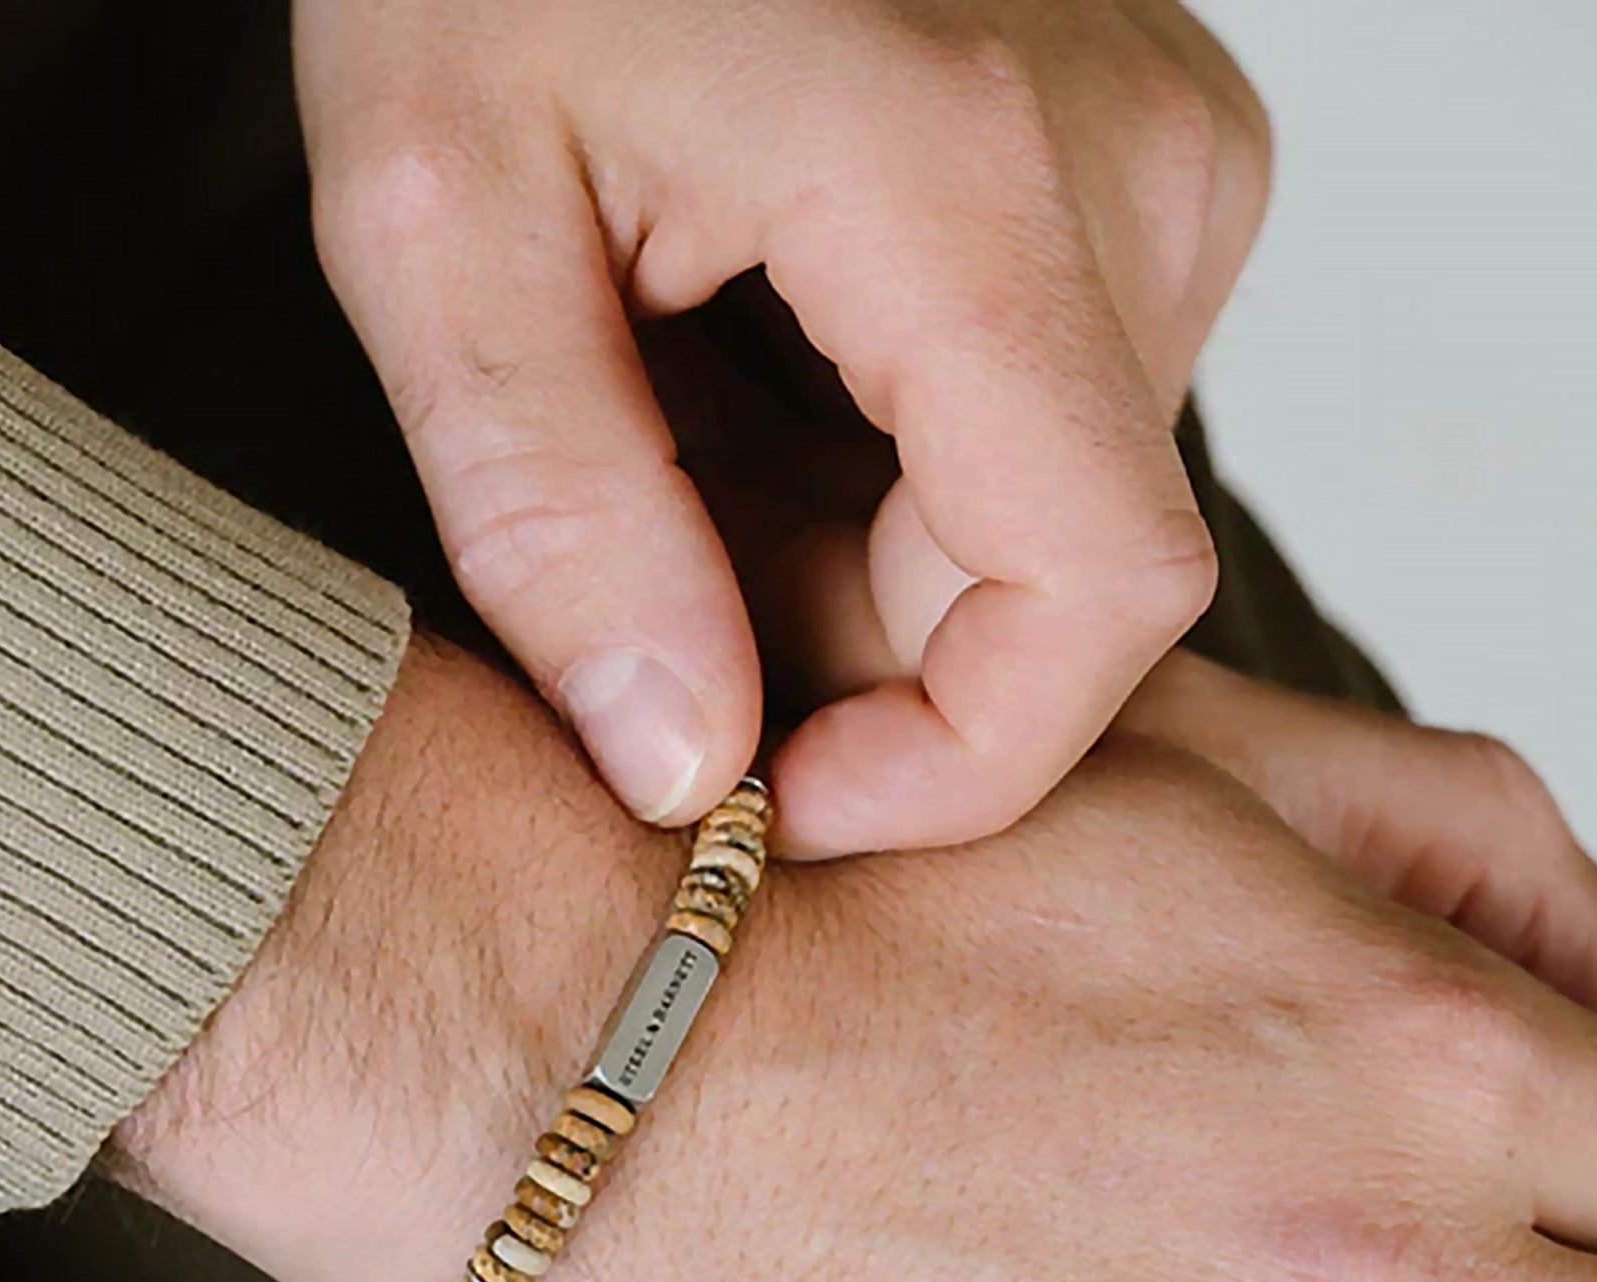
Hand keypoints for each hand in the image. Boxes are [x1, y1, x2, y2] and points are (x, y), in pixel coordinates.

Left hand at [295, 0, 1266, 849]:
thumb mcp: (437, 213)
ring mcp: (1158, 168)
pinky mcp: (1133, 181)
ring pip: (1043, 519)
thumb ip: (558, 513)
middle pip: (1052, 577)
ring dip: (846, 555)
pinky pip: (1038, 430)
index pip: (1097, 594)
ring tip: (669, 436)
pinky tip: (746, 385)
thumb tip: (686, 764)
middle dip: (842, 644)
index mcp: (968, 180)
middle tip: (641, 565)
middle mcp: (1131, 173)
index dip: (958, 762)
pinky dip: (881, 473)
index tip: (781, 799)